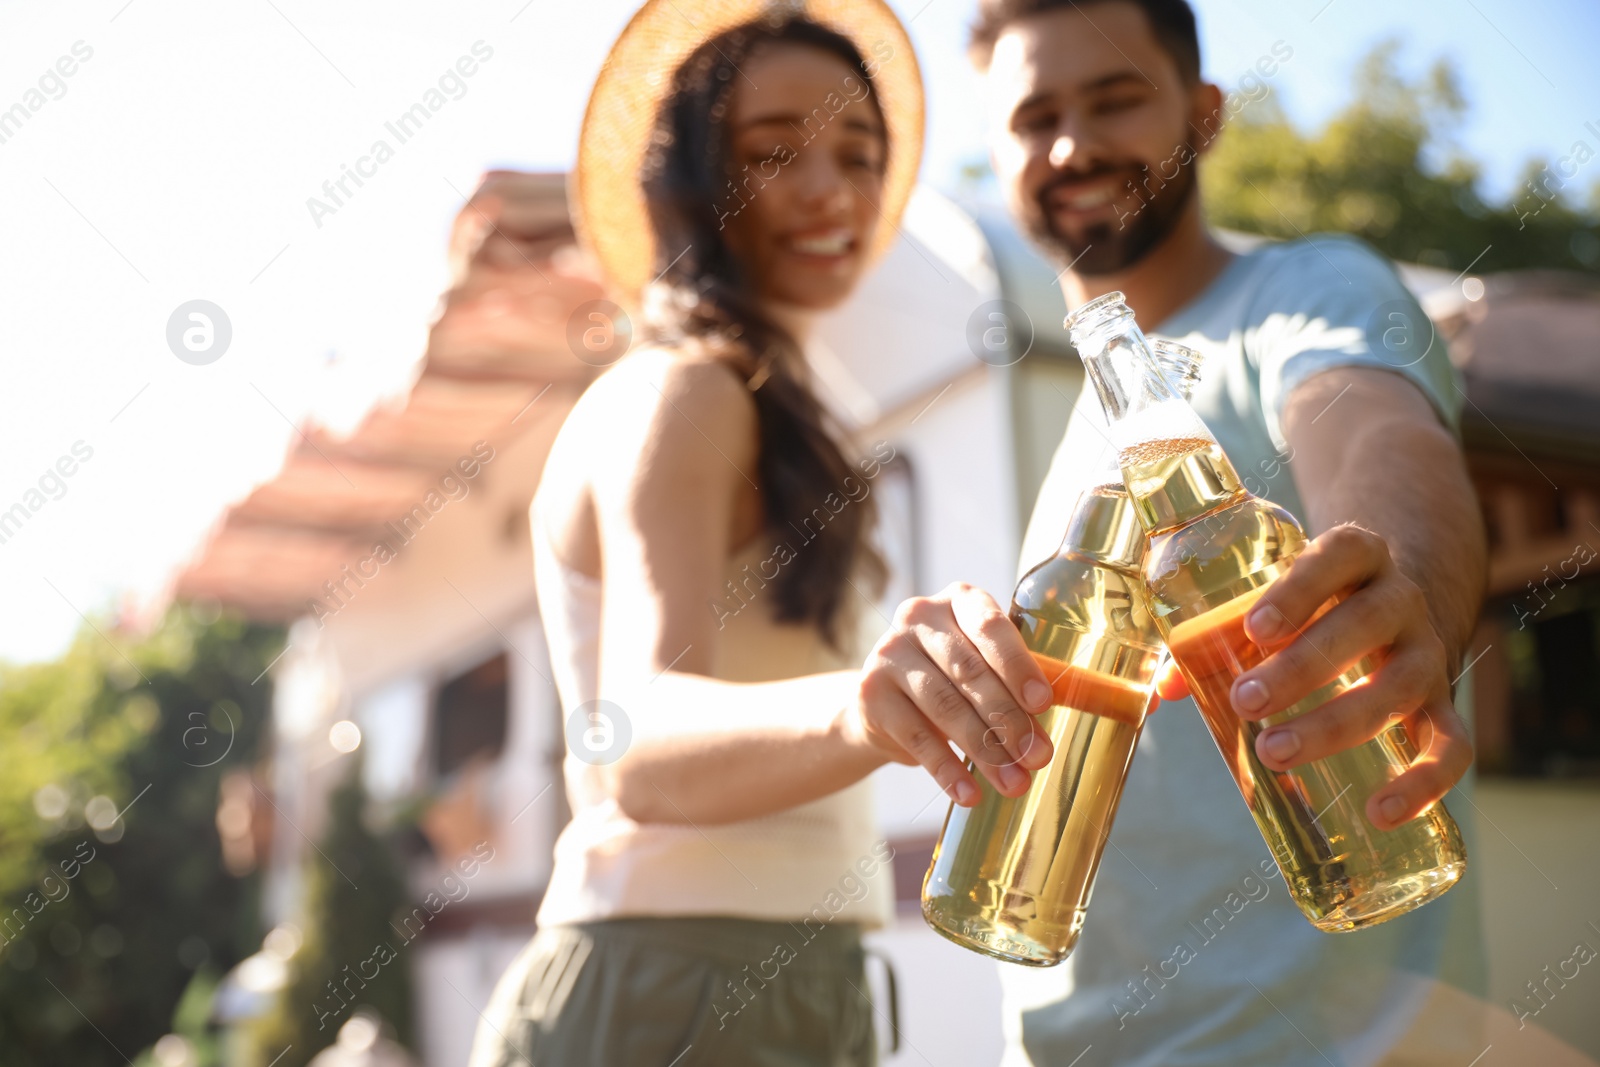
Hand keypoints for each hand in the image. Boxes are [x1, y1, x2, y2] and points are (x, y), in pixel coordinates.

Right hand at [841, 583, 1055, 806]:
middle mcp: (918, 617)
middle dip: (1008, 719)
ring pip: (944, 707)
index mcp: (959, 600)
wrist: (884, 700)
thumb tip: (1086, 700)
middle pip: (969, 672)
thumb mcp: (986, 664)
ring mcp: (888, 653)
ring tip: (1014, 784)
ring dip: (984, 751)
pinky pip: (915, 737)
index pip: (990, 627)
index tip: (1044, 703)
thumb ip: (1023, 677)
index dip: (1018, 665)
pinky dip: (946, 770)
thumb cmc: (954, 677)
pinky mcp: (870, 694)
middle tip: (1038, 756)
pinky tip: (969, 793)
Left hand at [1198, 524, 1472, 829]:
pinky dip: (1425, 782)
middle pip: (1363, 625)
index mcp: (1356, 556)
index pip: (1338, 555)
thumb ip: (1217, 635)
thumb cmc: (1310, 606)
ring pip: (1397, 687)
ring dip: (1336, 724)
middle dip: (1302, 668)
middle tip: (1245, 701)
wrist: (1393, 605)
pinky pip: (1452, 745)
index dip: (1300, 590)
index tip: (1255, 628)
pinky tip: (1381, 812)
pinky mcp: (1444, 705)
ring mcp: (1428, 652)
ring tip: (1275, 753)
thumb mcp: (1273, 601)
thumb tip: (1162, 689)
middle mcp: (1400, 598)